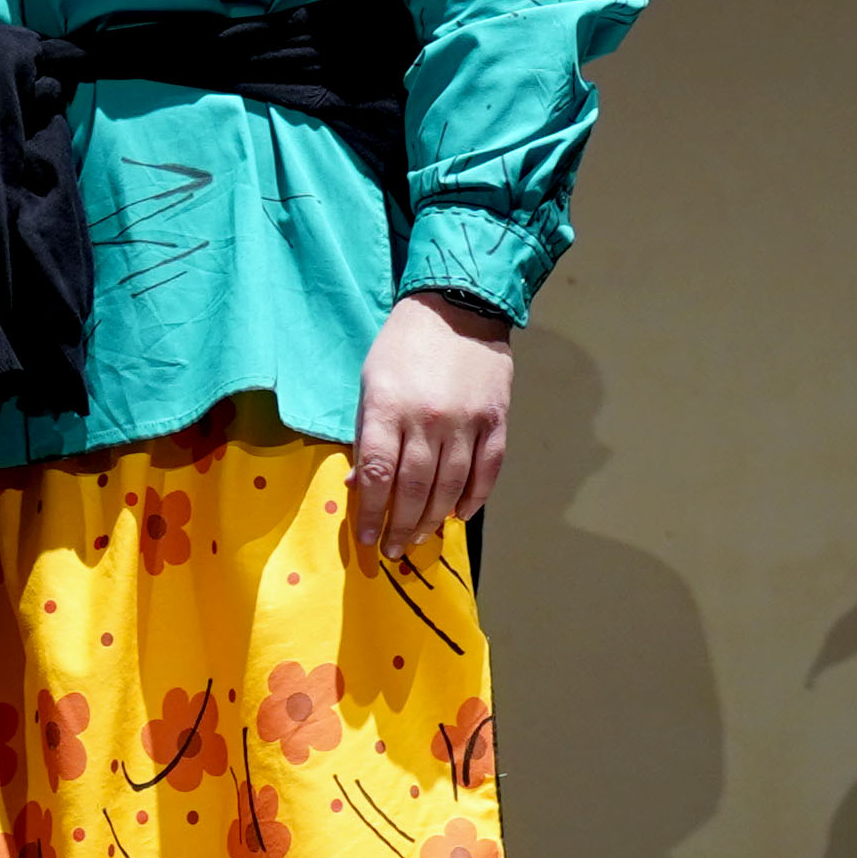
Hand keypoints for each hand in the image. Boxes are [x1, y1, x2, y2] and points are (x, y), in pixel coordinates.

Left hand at [348, 292, 513, 559]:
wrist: (458, 306)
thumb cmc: (403, 347)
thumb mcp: (370, 382)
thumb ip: (366, 434)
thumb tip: (360, 486)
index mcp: (387, 407)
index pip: (376, 473)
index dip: (371, 513)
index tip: (367, 538)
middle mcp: (427, 418)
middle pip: (413, 488)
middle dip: (401, 526)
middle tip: (393, 551)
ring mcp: (465, 421)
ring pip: (450, 486)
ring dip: (433, 520)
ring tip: (420, 540)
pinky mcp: (495, 420)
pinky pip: (487, 471)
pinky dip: (473, 498)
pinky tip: (458, 515)